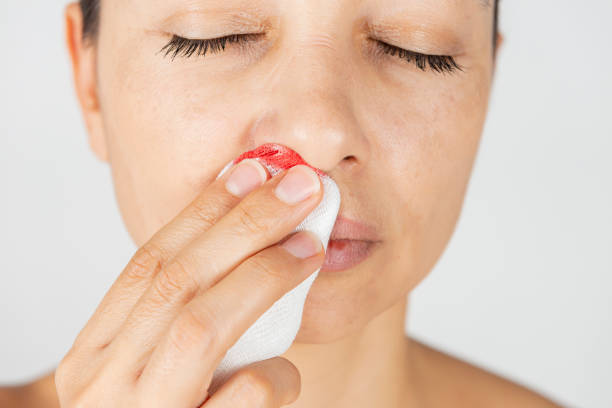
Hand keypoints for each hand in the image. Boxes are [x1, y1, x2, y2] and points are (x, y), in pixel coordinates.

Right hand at [54, 160, 324, 406]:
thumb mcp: (161, 369)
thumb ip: (192, 315)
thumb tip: (260, 236)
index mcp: (94, 354)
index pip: (151, 262)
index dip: (204, 211)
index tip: (251, 169)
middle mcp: (102, 385)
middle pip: (176, 280)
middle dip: (243, 225)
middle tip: (298, 187)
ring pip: (198, 327)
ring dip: (261, 277)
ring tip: (310, 247)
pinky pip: (237, 401)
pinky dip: (270, 376)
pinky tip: (285, 370)